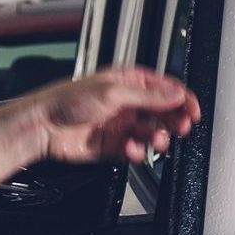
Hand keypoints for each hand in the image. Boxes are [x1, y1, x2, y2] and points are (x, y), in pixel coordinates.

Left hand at [16, 68, 201, 164]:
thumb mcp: (112, 92)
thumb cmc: (66, 101)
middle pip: (163, 112)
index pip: (166, 89)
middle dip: (173, 121)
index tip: (192, 111)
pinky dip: (137, 152)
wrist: (41, 127)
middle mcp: (127, 103)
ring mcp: (121, 124)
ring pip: (152, 133)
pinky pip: (135, 150)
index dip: (182, 99)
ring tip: (155, 141)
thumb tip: (175, 94)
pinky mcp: (114, 145)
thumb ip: (148, 96)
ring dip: (157, 138)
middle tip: (180, 128)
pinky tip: (131, 150)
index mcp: (129, 82)